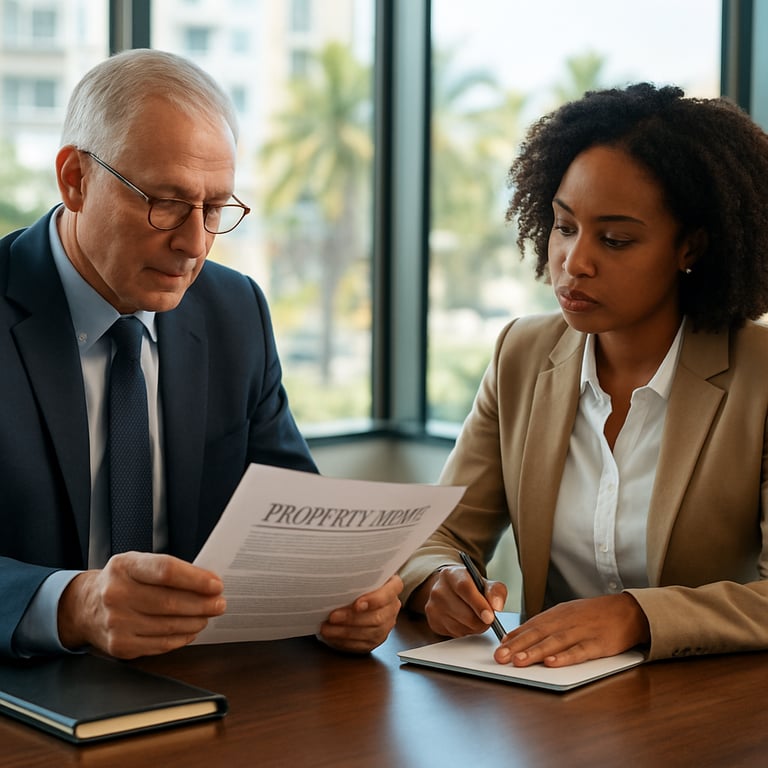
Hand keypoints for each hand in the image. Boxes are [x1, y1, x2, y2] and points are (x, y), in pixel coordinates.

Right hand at [58, 552, 225, 658]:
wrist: (85, 607)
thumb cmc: (122, 581)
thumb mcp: (138, 563)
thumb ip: (168, 569)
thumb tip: (207, 582)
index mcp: (124, 566)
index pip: (166, 571)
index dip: (195, 579)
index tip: (216, 584)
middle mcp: (116, 594)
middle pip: (170, 602)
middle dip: (202, 604)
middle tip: (219, 603)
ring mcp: (116, 622)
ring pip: (168, 626)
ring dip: (195, 622)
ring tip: (207, 616)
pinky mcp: (120, 646)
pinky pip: (160, 644)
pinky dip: (181, 638)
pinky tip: (191, 631)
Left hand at [318, 575, 402, 653]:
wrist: (361, 595)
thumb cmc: (359, 582)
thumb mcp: (361, 574)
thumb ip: (356, 576)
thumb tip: (336, 577)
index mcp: (392, 587)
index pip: (389, 593)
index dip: (374, 600)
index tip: (357, 604)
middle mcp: (392, 607)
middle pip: (377, 617)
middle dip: (352, 618)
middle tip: (333, 616)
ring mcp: (386, 626)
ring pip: (369, 633)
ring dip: (344, 632)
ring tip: (327, 628)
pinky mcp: (376, 640)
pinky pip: (362, 645)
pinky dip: (344, 641)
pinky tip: (332, 636)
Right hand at [413, 565, 506, 637]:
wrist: (449, 591)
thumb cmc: (470, 587)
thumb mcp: (485, 583)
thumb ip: (495, 591)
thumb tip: (497, 606)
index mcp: (451, 574)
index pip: (465, 588)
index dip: (479, 604)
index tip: (490, 617)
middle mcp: (438, 589)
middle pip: (465, 613)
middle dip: (482, 621)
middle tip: (489, 618)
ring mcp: (433, 606)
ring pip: (461, 627)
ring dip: (474, 627)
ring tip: (475, 617)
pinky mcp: (433, 621)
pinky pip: (455, 634)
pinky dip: (465, 631)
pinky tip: (464, 621)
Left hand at [494, 593, 649, 667]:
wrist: (628, 611)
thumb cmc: (594, 615)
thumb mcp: (568, 614)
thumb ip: (546, 625)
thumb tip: (520, 637)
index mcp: (558, 614)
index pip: (532, 625)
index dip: (514, 636)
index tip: (498, 646)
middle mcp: (567, 621)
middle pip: (539, 633)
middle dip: (517, 646)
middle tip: (500, 657)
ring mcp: (583, 632)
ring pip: (555, 642)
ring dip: (535, 652)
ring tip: (519, 660)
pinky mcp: (599, 644)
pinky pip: (580, 651)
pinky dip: (565, 657)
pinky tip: (552, 663)